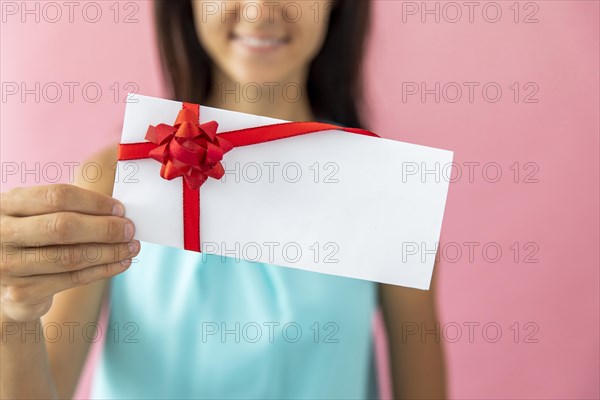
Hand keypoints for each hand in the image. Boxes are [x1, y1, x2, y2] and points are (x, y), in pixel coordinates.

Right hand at [0, 184, 139, 322]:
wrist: (2, 284)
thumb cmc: (31, 240)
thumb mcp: (35, 215)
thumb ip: (68, 206)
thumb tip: (118, 209)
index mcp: (7, 204)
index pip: (57, 196)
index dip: (94, 202)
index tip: (120, 209)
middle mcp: (2, 233)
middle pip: (63, 227)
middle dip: (105, 228)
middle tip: (130, 230)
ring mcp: (8, 265)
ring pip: (71, 257)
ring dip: (109, 251)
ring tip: (131, 247)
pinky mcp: (20, 293)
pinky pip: (72, 279)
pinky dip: (103, 270)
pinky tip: (120, 263)